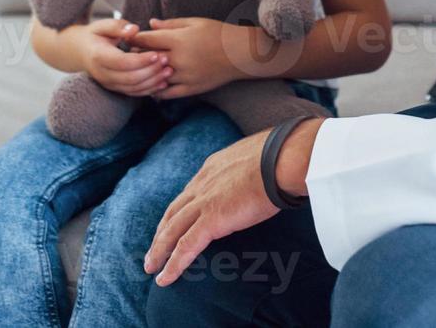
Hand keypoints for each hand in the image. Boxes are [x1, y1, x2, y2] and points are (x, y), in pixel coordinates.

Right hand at [81, 18, 171, 96]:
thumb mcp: (102, 25)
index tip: (158, 52)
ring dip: (153, 81)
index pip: (123, 62)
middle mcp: (102, 74)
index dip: (142, 60)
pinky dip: (149, 90)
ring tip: (169, 71)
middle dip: (151, 71)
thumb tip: (134, 30)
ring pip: (133, 88)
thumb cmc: (95, 35)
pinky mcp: (115, 89)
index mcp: (98, 56)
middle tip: (167, 60)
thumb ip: (118, 26)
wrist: (80, 52)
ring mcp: (108, 84)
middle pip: (130, 78)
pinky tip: (163, 83)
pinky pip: (134, 93)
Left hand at [132, 17, 260, 99]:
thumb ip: (170, 24)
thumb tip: (149, 24)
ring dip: (145, 75)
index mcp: (178, 40)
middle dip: (137, 57)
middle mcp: (179, 59)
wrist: (240, 53)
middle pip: (146, 60)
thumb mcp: (193, 22)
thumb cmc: (217, 33)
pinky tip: (152, 87)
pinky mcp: (191, 89)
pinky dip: (157, 91)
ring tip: (138, 72)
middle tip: (130, 55)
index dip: (134, 39)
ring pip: (154, 79)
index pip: (146, 40)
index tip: (129, 39)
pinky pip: (167, 94)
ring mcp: (184, 76)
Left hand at [143, 118, 323, 285]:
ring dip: (159, 250)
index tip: (174, 222)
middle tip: (154, 250)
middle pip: (174, 211)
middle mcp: (203, 183)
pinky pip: (185, 246)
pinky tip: (165, 278)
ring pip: (172, 230)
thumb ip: (252, 171)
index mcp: (213, 167)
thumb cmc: (281, 157)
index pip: (190, 192)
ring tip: (151, 267)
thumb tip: (264, 177)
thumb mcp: (258, 159)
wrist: (283, 158)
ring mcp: (205, 201)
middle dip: (162, 231)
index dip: (180, 210)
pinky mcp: (211, 219)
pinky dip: (173, 263)